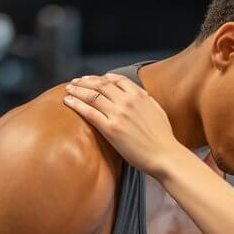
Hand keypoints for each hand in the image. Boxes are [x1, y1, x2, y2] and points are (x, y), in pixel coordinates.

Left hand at [63, 73, 185, 175]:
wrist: (165, 155)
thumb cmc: (163, 138)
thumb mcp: (158, 111)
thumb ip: (147, 100)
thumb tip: (141, 95)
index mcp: (139, 95)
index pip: (116, 79)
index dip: (101, 78)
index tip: (93, 79)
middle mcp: (127, 101)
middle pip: (100, 85)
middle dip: (85, 81)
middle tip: (75, 82)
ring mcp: (118, 114)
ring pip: (92, 95)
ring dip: (77, 90)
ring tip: (68, 89)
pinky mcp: (111, 128)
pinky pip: (89, 112)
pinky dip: (77, 104)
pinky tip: (68, 101)